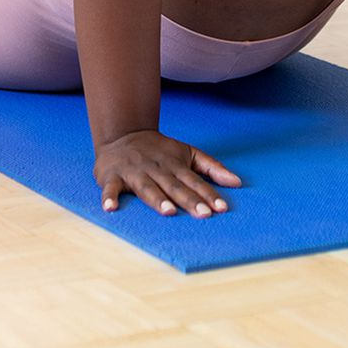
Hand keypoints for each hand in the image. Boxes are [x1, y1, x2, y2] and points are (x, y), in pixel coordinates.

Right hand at [94, 130, 240, 217]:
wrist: (123, 132)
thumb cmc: (160, 149)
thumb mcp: (188, 153)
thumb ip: (212, 167)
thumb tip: (238, 182)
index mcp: (175, 164)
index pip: (194, 181)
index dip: (208, 194)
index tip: (222, 208)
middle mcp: (156, 168)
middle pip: (174, 186)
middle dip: (189, 200)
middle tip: (204, 214)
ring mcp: (134, 172)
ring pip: (147, 187)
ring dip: (157, 199)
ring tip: (169, 212)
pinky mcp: (113, 176)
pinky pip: (110, 188)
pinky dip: (109, 197)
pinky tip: (111, 208)